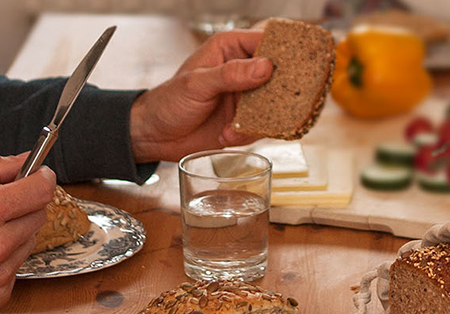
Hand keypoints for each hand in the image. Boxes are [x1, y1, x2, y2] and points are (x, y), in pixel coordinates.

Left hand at [128, 30, 273, 162]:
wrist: (157, 135)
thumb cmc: (169, 101)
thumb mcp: (197, 83)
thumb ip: (231, 74)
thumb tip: (265, 67)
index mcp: (230, 49)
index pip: (266, 41)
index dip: (282, 53)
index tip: (292, 67)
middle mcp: (243, 70)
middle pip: (277, 75)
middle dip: (278, 91)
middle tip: (270, 104)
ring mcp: (246, 97)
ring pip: (274, 103)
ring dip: (260, 118)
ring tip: (234, 126)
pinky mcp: (246, 120)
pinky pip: (263, 126)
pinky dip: (248, 134)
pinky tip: (227, 135)